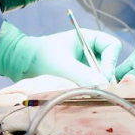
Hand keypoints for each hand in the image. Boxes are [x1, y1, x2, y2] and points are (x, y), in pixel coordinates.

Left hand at [0, 20, 121, 84]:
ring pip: (103, 76)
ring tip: (88, 95)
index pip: (112, 46)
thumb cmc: (41, 57)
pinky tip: (83, 97)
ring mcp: (86, 64)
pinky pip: (94, 84)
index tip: (102, 78)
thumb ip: (83, 74)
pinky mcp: (81, 77)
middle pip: (110, 63)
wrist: (23, 65)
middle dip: (105, 77)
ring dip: (98, 86)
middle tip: (98, 91)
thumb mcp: (62, 65)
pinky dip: (91, 91)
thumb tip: (104, 86)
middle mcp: (90, 50)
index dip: (111, 61)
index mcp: (87, 38)